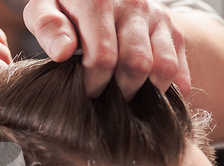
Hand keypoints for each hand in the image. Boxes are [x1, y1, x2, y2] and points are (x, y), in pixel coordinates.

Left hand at [23, 0, 190, 98]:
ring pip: (163, 68)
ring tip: (124, 95)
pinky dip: (167, 88)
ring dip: (145, 92)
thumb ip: (47, 26)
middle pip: (136, 65)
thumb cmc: (66, 8)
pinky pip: (178, 67)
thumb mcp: (45, 8)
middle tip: (106, 98)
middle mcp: (133, 5)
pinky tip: (145, 92)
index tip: (86, 93)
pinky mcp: (172, 29)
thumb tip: (63, 52)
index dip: (94, 85)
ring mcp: (157, 16)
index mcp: (98, 1)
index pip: (103, 57)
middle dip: (120, 92)